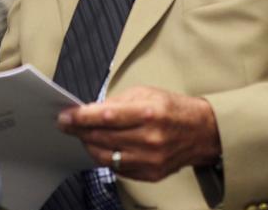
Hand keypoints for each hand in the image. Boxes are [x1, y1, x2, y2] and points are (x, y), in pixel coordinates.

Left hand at [57, 86, 221, 181]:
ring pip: (106, 157)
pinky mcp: (151, 174)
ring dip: (89, 145)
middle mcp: (150, 139)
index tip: (65, 116)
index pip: (106, 116)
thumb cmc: (172, 109)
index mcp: (150, 113)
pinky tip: (102, 147)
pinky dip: (106, 157)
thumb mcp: (146, 93)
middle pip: (102, 138)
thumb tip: (89, 111)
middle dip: (79, 131)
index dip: (81, 117)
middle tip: (66, 124)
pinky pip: (117, 168)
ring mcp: (151, 159)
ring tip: (83, 135)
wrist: (202, 132)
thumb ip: (117, 102)